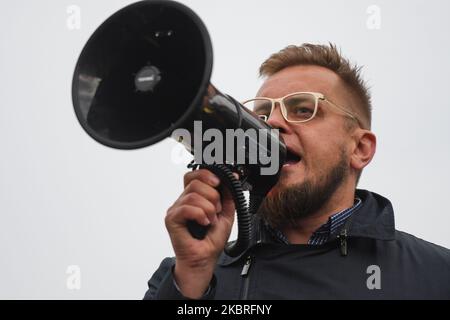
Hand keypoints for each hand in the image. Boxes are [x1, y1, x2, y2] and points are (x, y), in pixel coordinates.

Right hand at [165, 169, 235, 297]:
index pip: (194, 175)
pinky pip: (186, 207)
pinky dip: (199, 214)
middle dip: (212, 194)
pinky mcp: (171, 219)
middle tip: (217, 210)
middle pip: (194, 182)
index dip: (207, 174)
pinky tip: (204, 222)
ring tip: (211, 220)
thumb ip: (228, 196)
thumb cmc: (210, 240)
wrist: (204, 259)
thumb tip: (232, 179)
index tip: (221, 181)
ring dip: (207, 207)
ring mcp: (176, 209)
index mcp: (194, 197)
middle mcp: (183, 201)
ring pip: (192, 194)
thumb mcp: (226, 214)